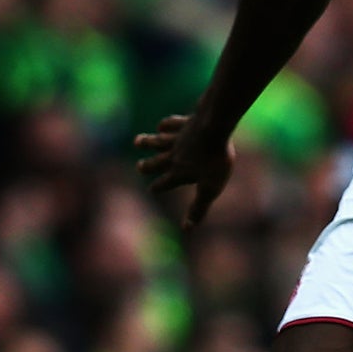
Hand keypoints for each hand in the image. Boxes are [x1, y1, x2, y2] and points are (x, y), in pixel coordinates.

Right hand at [134, 113, 234, 228]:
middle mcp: (174, 156)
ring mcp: (178, 138)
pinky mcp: (185, 122)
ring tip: (138, 142)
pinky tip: (162, 126)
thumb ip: (198, 209)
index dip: (158, 187)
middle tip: (139, 166)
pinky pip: (171, 124)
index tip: (152, 189)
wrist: (214, 128)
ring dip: (148, 142)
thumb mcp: (210, 188)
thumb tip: (186, 229)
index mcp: (179, 172)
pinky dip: (165, 126)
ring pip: (159, 142)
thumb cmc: (214, 160)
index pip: (164, 183)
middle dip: (148, 165)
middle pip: (157, 162)